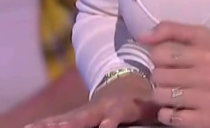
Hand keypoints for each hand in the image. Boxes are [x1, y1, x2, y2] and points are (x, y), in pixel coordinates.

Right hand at [33, 73, 153, 127]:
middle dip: (71, 123)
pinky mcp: (77, 115)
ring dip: (51, 124)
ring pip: (67, 118)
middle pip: (84, 117)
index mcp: (120, 106)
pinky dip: (44, 124)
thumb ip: (153, 108)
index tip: (106, 126)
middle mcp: (100, 108)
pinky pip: (58, 121)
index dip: (110, 120)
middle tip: (60, 127)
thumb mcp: (151, 105)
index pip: (115, 115)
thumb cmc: (144, 100)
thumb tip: (165, 110)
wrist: (128, 84)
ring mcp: (86, 111)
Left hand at [141, 22, 209, 127]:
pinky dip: (168, 113)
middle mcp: (208, 75)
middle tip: (173, 78)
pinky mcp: (205, 122)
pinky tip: (179, 108)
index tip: (168, 61)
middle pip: (158, 75)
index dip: (159, 57)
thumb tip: (141, 37)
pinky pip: (168, 117)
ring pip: (160, 96)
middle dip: (160, 77)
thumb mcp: (203, 39)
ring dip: (162, 96)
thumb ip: (172, 31)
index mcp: (207, 51)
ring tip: (174, 93)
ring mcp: (207, 100)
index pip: (160, 52)